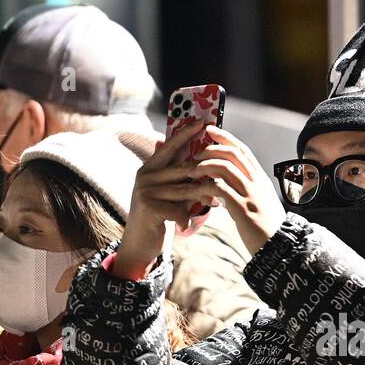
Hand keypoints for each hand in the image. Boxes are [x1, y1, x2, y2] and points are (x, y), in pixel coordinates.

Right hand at [115, 121, 218, 276]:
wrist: (139, 243)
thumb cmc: (159, 216)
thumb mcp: (167, 192)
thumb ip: (178, 175)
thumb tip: (199, 158)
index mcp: (150, 167)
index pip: (171, 145)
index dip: (187, 133)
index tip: (204, 121)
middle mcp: (145, 175)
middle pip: (184, 169)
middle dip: (206, 174)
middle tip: (226, 175)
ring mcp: (145, 190)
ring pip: (184, 189)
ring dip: (203, 198)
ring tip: (216, 202)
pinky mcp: (148, 207)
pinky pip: (177, 209)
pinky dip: (186, 218)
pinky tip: (188, 225)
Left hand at [193, 125, 286, 255]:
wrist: (279, 248)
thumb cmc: (267, 229)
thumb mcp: (259, 205)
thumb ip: (245, 193)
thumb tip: (224, 189)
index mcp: (261, 180)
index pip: (243, 150)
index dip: (226, 137)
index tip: (210, 129)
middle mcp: (257, 183)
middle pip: (232, 154)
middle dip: (211, 149)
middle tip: (195, 155)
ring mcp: (250, 195)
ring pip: (225, 167)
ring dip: (204, 166)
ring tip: (192, 172)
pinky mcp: (243, 209)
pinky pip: (221, 189)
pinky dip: (206, 186)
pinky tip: (198, 189)